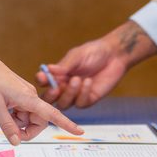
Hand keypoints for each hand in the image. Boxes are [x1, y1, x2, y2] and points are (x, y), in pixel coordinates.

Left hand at [0, 48, 82, 144]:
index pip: (53, 113)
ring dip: (15, 123)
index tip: (80, 132)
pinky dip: (12, 117)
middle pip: (38, 122)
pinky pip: (21, 112)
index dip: (67, 124)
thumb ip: (7, 125)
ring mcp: (25, 96)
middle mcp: (31, 96)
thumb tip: (17, 142)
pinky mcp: (19, 95)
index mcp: (29, 97)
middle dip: (25, 130)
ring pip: (27, 119)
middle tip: (6, 129)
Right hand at [39, 21, 156, 109]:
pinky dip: (83, 93)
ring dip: (69, 93)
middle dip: (50, 95)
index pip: (44, 82)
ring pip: (64, 104)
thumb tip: (49, 69)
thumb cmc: (94, 52)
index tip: (42, 77)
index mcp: (58, 74)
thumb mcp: (77, 55)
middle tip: (55, 88)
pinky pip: (80, 103)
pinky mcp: (88, 100)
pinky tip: (88, 82)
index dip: (41, 81)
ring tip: (77, 79)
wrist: (114, 56)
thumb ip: (64, 65)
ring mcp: (76, 95)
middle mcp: (64, 86)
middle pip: (50, 98)